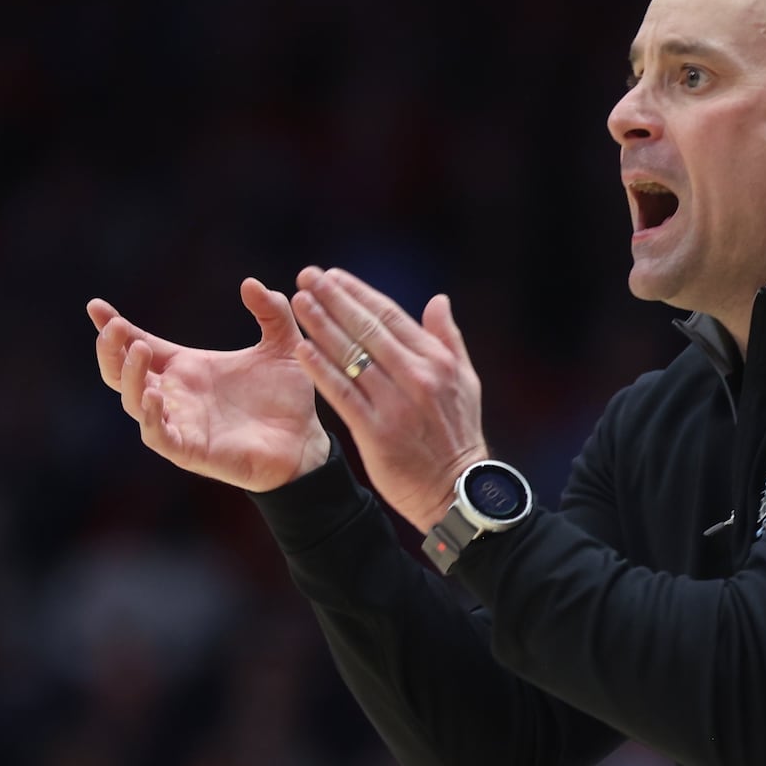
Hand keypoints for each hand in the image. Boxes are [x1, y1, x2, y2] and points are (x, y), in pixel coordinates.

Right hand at [88, 278, 330, 491]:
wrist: (304, 441)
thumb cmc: (287, 397)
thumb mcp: (283, 345)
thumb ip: (271, 312)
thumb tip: (249, 283)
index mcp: (187, 368)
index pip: (139, 344)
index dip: (115, 327)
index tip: (95, 306)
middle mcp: (175, 394)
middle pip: (122, 372)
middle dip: (110, 349)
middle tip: (113, 327)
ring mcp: (179, 422)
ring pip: (133, 400)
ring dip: (128, 376)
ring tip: (139, 350)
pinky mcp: (190, 450)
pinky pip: (157, 434)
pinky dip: (149, 416)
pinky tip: (152, 395)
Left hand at [288, 267, 487, 532]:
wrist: (456, 489)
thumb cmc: (458, 434)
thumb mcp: (466, 382)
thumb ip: (449, 339)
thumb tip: (438, 300)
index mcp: (437, 361)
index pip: (391, 316)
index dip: (359, 293)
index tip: (333, 275)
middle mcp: (418, 377)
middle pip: (368, 329)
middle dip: (335, 299)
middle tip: (307, 276)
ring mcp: (397, 404)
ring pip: (352, 357)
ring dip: (322, 326)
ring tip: (298, 301)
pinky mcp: (377, 432)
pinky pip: (343, 394)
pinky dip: (322, 370)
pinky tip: (301, 349)